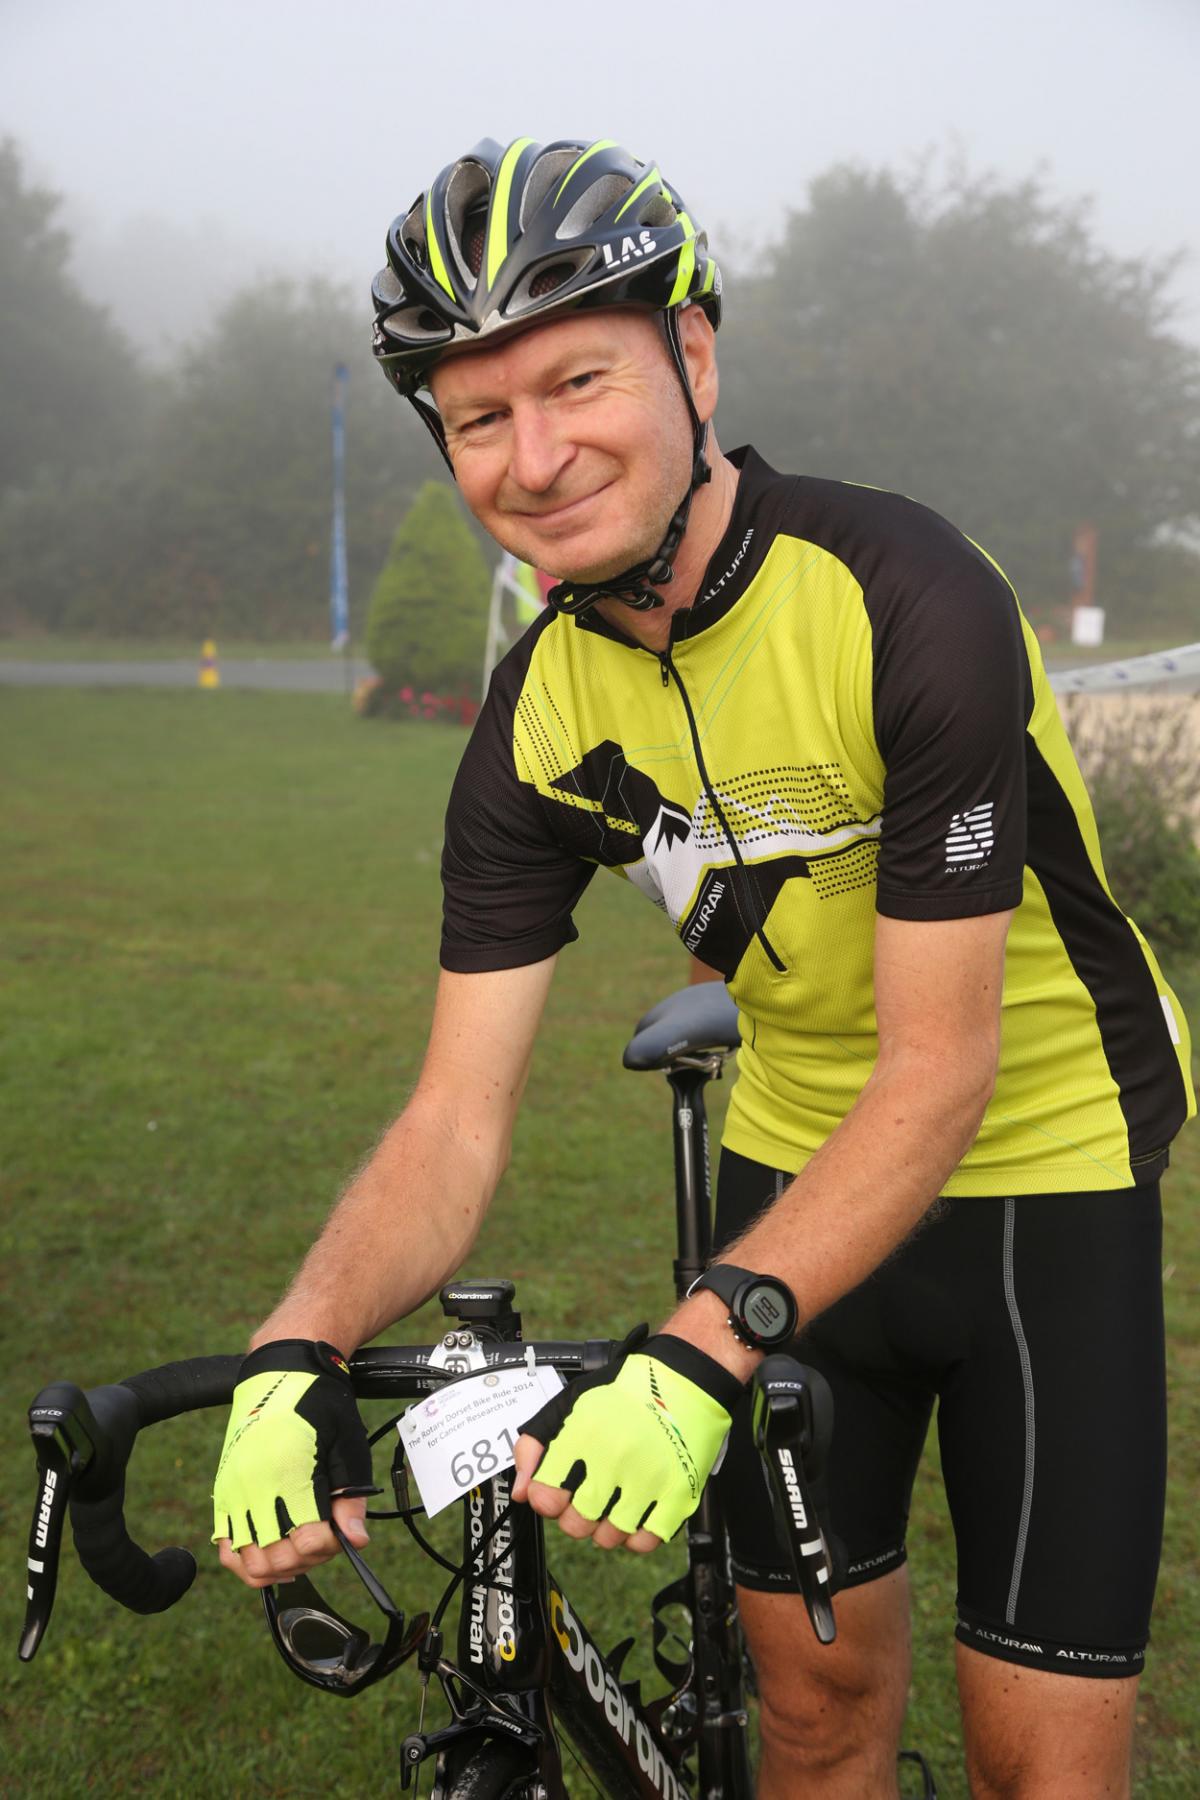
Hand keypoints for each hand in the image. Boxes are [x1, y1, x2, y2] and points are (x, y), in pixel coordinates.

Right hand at [212, 1339, 375, 1589]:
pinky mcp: (223, 1492)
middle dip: (309, 1559)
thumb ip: (350, 1496)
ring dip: (280, 1567)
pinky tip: (273, 1553)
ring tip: (302, 1551)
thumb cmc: (319, 1406)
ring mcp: (234, 1493)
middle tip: (326, 1539)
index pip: (308, 1542)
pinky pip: (226, 1548)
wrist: (281, 1373)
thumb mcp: (347, 1445)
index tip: (343, 1531)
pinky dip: (248, 1562)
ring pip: (249, 1564)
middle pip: (278, 1559)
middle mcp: (255, 1489)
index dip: (331, 1545)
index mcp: (289, 1474)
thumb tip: (355, 1540)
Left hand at [511, 1332, 741, 1552]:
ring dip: (605, 1526)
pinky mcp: (678, 1494)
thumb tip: (523, 1491)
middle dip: (575, 1514)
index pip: (545, 1497)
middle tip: (586, 1495)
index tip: (554, 1490)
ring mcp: (647, 1480)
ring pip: (609, 1538)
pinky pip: (645, 1541)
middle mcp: (613, 1459)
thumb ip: (536, 1445)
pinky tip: (636, 1511)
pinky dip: (636, 1534)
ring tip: (613, 1501)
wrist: (685, 1380)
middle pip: (575, 1524)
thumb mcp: (571, 1404)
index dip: (545, 1498)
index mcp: (583, 1434)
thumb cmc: (626, 1392)